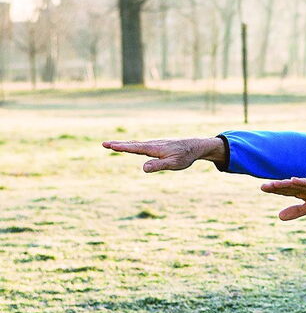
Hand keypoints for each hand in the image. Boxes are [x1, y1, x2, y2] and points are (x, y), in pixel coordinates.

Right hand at [102, 137, 224, 171]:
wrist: (195, 146)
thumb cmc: (185, 156)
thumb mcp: (174, 164)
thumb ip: (159, 165)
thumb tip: (143, 168)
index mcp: (154, 148)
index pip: (135, 148)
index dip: (122, 147)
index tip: (110, 145)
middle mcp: (152, 144)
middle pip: (133, 145)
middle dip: (118, 145)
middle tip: (104, 144)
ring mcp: (154, 144)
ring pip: (137, 144)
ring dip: (124, 144)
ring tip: (112, 145)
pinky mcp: (157, 145)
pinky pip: (142, 145)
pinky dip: (132, 145)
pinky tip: (129, 146)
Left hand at [260, 176, 305, 219]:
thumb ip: (296, 211)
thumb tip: (279, 217)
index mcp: (303, 192)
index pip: (287, 191)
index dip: (275, 189)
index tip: (263, 188)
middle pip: (290, 186)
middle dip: (277, 186)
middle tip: (264, 187)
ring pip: (299, 184)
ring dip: (287, 184)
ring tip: (275, 184)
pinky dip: (304, 182)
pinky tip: (294, 180)